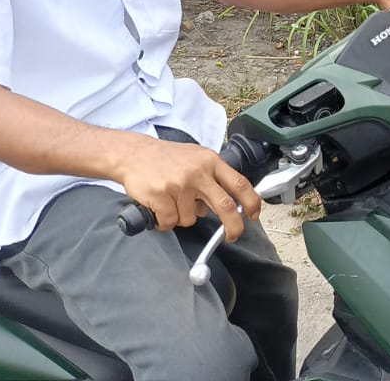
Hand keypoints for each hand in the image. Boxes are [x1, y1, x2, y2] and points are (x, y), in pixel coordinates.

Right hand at [113, 136, 258, 240]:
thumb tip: (224, 205)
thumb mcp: (197, 158)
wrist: (134, 154)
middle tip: (232, 235)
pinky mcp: (162, 196)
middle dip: (233, 226)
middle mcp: (198, 172)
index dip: (251, 201)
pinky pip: (170, 222)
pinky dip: (165, 222)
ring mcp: (180, 184)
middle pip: (225, 205)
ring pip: (191, 218)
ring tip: (171, 201)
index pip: (239, 183)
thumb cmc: (167, 158)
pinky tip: (159, 207)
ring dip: (182, 217)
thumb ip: (212, 177)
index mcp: (210, 162)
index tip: (254, 214)